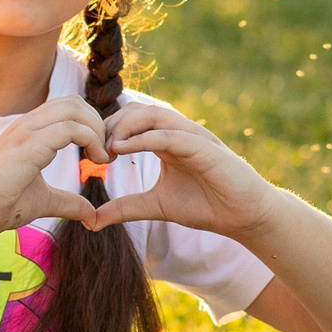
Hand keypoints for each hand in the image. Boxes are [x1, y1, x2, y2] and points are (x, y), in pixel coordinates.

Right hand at [0, 95, 105, 237]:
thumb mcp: (44, 201)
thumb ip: (68, 202)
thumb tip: (91, 216)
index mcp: (29, 132)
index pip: (68, 109)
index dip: (91, 126)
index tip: (100, 155)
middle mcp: (27, 125)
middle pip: (74, 103)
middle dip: (98, 124)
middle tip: (105, 155)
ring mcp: (26, 132)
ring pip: (74, 109)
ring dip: (97, 131)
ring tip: (102, 158)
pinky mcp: (28, 145)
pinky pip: (70, 129)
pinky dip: (91, 140)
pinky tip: (95, 162)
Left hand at [90, 103, 280, 235]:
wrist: (243, 217)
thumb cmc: (206, 206)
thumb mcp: (155, 206)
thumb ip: (125, 208)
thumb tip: (91, 220)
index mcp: (166, 141)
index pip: (130, 122)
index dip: (106, 132)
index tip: (88, 154)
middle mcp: (178, 133)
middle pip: (137, 111)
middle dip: (110, 126)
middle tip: (93, 150)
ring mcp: (193, 137)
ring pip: (153, 116)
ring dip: (124, 127)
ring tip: (105, 148)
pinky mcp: (204, 147)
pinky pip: (170, 135)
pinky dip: (144, 138)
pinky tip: (122, 148)